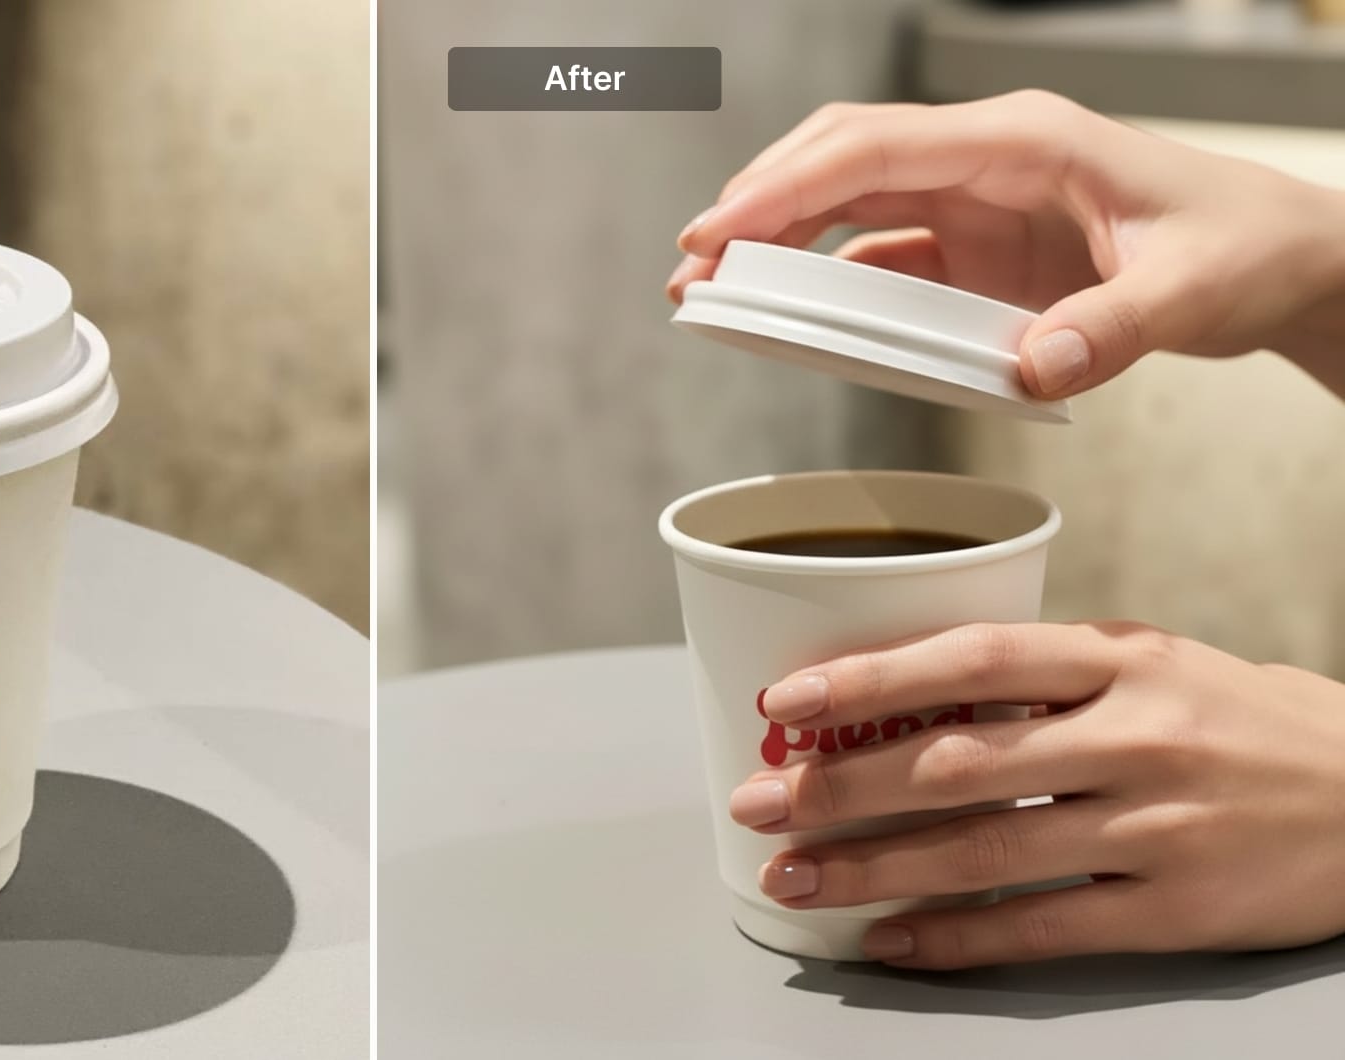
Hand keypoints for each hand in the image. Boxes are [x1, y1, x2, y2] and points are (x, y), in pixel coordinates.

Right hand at [667, 91, 1344, 399]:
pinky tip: (790, 317)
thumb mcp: (1191, 291)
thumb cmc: (1243, 249)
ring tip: (716, 292)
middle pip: (841, 160)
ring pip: (848, 201)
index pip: (875, 148)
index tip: (722, 231)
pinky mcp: (977, 249)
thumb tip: (1033, 369)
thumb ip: (1113, 328)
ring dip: (779, 242)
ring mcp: (976, 202)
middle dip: (758, 205)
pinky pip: (881, 253)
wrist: (1278, 261)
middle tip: (695, 265)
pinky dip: (826, 281)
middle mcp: (986, 160)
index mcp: (1024, 141)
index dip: (787, 188)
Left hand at [726, 621, 1344, 968]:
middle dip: (840, 788)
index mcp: (1119, 659)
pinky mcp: (1176, 912)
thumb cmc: (1243, 721)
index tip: (785, 703)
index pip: (968, 660)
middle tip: (759, 803)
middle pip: (956, 763)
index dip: (868, 680)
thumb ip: (1042, 676)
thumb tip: (901, 695)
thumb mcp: (1152, 663)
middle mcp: (1133, 738)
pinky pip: (1040, 927)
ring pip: (983, 851)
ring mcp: (1155, 829)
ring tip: (795, 877)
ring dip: (873, 869)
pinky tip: (889, 939)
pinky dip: (952, 937)